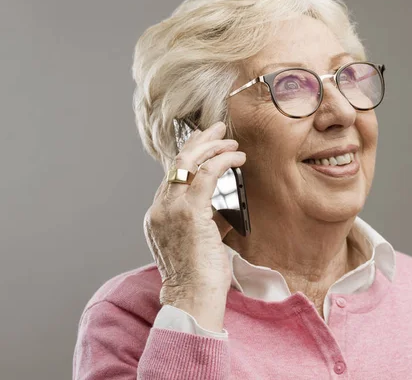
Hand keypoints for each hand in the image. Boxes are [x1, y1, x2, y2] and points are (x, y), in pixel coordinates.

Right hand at [143, 121, 245, 305]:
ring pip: (189, 162)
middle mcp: (159, 208)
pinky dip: (223, 160)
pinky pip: (207, 173)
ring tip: (232, 142)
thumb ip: (201, 222)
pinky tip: (238, 157)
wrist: (191, 298)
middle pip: (176, 162)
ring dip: (213, 147)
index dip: (189, 156)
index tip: (205, 145)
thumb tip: (219, 208)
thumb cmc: (198, 277)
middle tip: (217, 129)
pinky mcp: (190, 211)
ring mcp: (171, 209)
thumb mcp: (194, 243)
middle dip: (198, 141)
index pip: (172, 176)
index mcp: (157, 216)